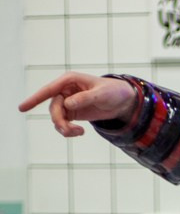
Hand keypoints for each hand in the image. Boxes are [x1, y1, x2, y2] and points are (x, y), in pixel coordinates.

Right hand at [18, 71, 135, 138]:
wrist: (123, 100)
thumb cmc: (113, 92)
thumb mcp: (101, 94)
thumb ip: (85, 98)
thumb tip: (68, 104)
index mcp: (69, 80)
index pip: (48, 90)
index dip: (35, 99)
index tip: (22, 108)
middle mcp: (65, 90)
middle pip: (53, 108)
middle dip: (60, 121)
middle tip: (71, 131)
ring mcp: (67, 102)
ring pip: (57, 117)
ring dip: (65, 128)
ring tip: (79, 133)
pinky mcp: (72, 112)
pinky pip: (64, 123)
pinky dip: (69, 131)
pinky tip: (80, 132)